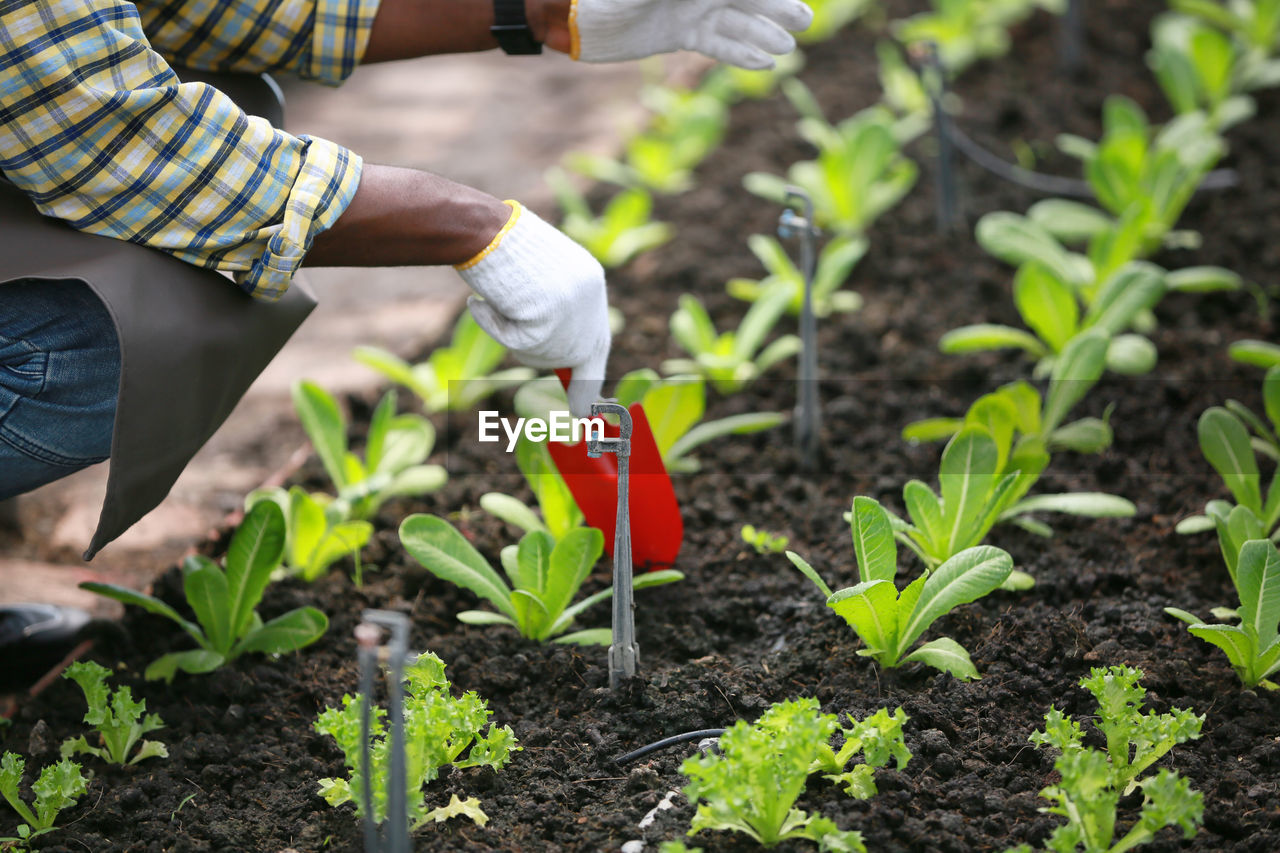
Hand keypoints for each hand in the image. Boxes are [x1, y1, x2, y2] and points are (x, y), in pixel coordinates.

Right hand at [455, 201, 609, 415]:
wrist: (483, 229)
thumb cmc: (498, 243)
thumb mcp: (538, 271)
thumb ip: (552, 304)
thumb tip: (553, 348)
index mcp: (591, 279)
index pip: (598, 333)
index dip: (591, 364)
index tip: (591, 392)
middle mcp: (591, 297)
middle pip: (586, 356)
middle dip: (583, 389)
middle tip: (582, 415)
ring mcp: (571, 311)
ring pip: (545, 353)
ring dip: (517, 339)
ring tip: (498, 305)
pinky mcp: (549, 322)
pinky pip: (520, 346)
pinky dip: (497, 329)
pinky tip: (483, 304)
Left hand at [570, 0, 812, 68]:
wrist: (571, 16)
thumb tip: (720, 2)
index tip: (791, 2)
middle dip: (774, 7)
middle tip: (804, 21)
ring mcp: (690, 9)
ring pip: (735, 22)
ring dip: (761, 34)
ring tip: (788, 48)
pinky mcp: (680, 33)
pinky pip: (717, 43)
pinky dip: (738, 53)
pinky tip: (762, 62)